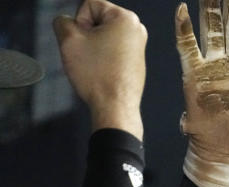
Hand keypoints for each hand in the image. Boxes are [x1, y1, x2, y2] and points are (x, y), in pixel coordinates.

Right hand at [53, 0, 146, 138]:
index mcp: (126, 18)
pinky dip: (102, 58)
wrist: (115, 106)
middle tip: (88, 54)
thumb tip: (67, 22)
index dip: (79, 22)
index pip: (88, 4)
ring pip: (101, 36)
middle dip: (86, 34)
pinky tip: (102, 71)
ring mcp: (138, 45)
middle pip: (96, 20)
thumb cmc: (98, 76)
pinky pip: (110, 50)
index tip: (85, 42)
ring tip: (95, 64)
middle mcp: (137, 29)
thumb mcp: (68, 39)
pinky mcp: (135, 60)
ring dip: (92, 47)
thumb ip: (62, 21)